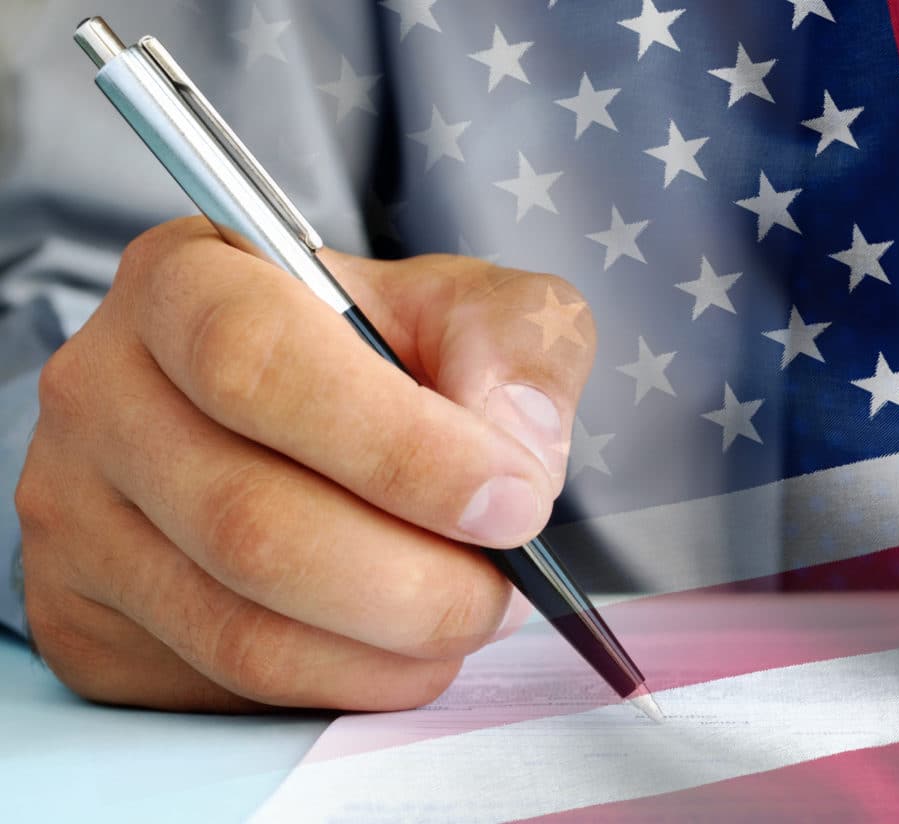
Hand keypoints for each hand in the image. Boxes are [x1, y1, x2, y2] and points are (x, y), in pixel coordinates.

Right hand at [14, 217, 594, 711]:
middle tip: (504, 587)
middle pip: (250, 520)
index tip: (511, 501)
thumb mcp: (468, 309)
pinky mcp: (89, 616)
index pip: (258, 364)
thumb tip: (515, 447)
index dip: (400, 450)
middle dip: (415, 580)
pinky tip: (401, 647)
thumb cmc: (379, 353)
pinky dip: (346, 682)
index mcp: (187, 281)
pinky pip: (226, 682)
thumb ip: (516, 343)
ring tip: (468, 615)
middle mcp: (105, 393)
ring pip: (241, 625)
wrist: (294, 418)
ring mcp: (78, 514)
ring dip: (390, 644)